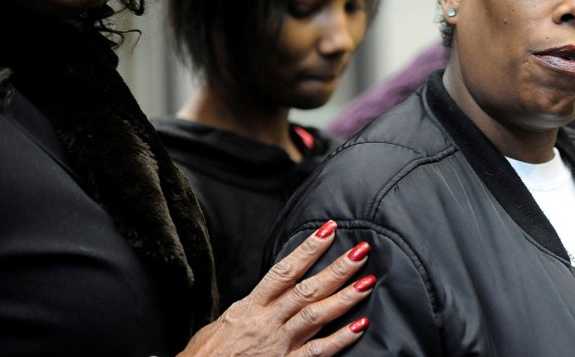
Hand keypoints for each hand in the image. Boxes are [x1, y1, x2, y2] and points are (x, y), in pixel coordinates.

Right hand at [178, 220, 373, 356]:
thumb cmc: (207, 354)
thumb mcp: (225, 320)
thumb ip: (251, 305)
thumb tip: (271, 289)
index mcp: (251, 306)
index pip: (284, 270)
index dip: (308, 249)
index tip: (329, 229)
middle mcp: (266, 321)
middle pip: (307, 289)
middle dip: (337, 268)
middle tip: (362, 250)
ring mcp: (277, 345)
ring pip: (315, 315)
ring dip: (345, 297)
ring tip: (368, 280)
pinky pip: (317, 352)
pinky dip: (340, 339)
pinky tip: (360, 325)